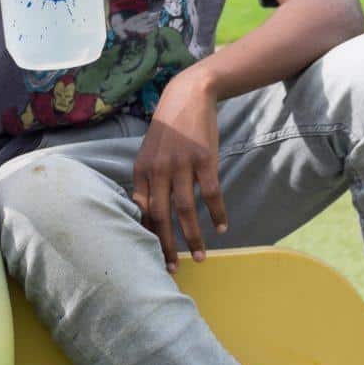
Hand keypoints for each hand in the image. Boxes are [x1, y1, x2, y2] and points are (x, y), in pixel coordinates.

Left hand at [132, 70, 227, 271]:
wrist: (188, 95)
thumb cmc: (167, 129)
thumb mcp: (148, 152)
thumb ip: (147, 180)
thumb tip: (146, 213)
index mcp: (141, 169)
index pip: (141, 210)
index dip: (146, 235)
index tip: (150, 256)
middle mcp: (158, 169)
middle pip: (160, 215)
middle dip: (166, 245)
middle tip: (173, 269)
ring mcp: (182, 164)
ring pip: (186, 209)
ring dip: (193, 237)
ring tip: (201, 256)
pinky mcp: (204, 159)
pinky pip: (211, 193)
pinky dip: (217, 213)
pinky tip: (222, 228)